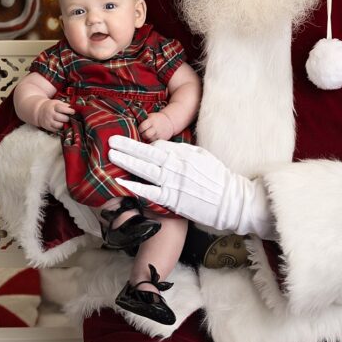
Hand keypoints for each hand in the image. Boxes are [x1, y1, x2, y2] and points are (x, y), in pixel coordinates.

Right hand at [35, 99, 74, 131]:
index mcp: (53, 106)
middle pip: (61, 118)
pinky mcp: (47, 127)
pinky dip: (60, 129)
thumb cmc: (51, 106)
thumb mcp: (57, 102)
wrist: (39, 110)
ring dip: (65, 124)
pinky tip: (63, 126)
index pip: (61, 108)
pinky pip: (56, 130)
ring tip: (67, 122)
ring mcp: (48, 121)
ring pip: (59, 125)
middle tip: (71, 118)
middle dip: (67, 118)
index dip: (68, 110)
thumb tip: (74, 108)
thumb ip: (65, 105)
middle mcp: (50, 114)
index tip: (73, 112)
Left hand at [107, 135, 275, 238]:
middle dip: (128, 146)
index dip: (143, 144)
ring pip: (145, 169)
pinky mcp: (173, 199)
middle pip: (147, 152)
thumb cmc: (218, 178)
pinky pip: (150, 192)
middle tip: (111, 141)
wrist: (230, 201)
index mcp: (184, 153)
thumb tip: (166, 147)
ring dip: (127, 161)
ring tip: (112, 155)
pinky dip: (136, 187)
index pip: (158, 144)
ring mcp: (174, 182)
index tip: (130, 144)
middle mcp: (177, 165)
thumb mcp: (202, 156)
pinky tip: (123, 182)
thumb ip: (183, 151)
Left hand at [138, 112, 173, 141]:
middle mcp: (155, 127)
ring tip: (148, 136)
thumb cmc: (156, 119)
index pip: (142, 127)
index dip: (140, 129)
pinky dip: (152, 141)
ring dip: (147, 139)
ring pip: (150, 140)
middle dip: (143, 135)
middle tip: (143, 133)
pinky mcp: (162, 138)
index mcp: (151, 120)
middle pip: (146, 135)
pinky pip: (155, 142)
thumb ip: (143, 120)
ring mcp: (159, 134)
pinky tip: (152, 138)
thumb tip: (132, 124)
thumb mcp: (150, 116)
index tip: (141, 129)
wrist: (169, 121)